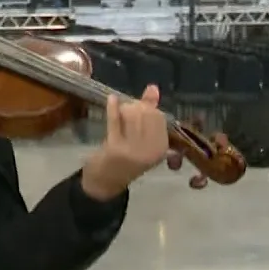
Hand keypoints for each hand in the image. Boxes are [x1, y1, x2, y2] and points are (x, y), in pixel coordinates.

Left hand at [82, 85, 169, 199]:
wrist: (106, 182)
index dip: (147, 108)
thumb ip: (150, 111)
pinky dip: (113, 107)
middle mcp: (151, 149)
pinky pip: (115, 121)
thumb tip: (153, 87)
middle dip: (135, 107)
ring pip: (131, 115)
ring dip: (124, 109)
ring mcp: (133, 150)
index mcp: (161, 148)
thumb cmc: (127, 157)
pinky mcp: (114, 148)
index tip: (138, 110)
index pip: (159, 116)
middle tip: (126, 113)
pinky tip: (111, 99)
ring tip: (120, 113)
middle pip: (146, 113)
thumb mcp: (143, 138)